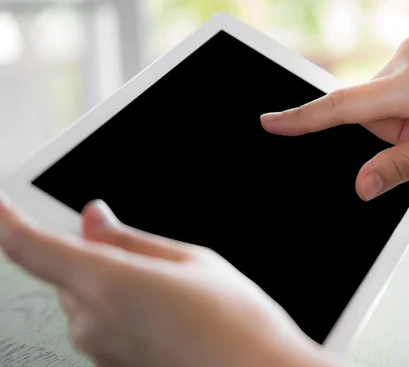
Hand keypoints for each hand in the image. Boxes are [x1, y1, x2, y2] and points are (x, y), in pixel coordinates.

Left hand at [0, 195, 337, 366]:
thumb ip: (132, 239)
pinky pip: (102, 327)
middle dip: (94, 256)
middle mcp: (93, 324)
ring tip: (171, 293)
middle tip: (147, 255)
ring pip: (86, 301)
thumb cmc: (237, 323)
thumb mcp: (192, 260)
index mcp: (110, 284)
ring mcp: (101, 352)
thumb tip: (94, 219)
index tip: (2, 205)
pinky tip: (168, 316)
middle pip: (66, 274)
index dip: (9, 221)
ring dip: (112, 286)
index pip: (32, 247)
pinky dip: (122, 311)